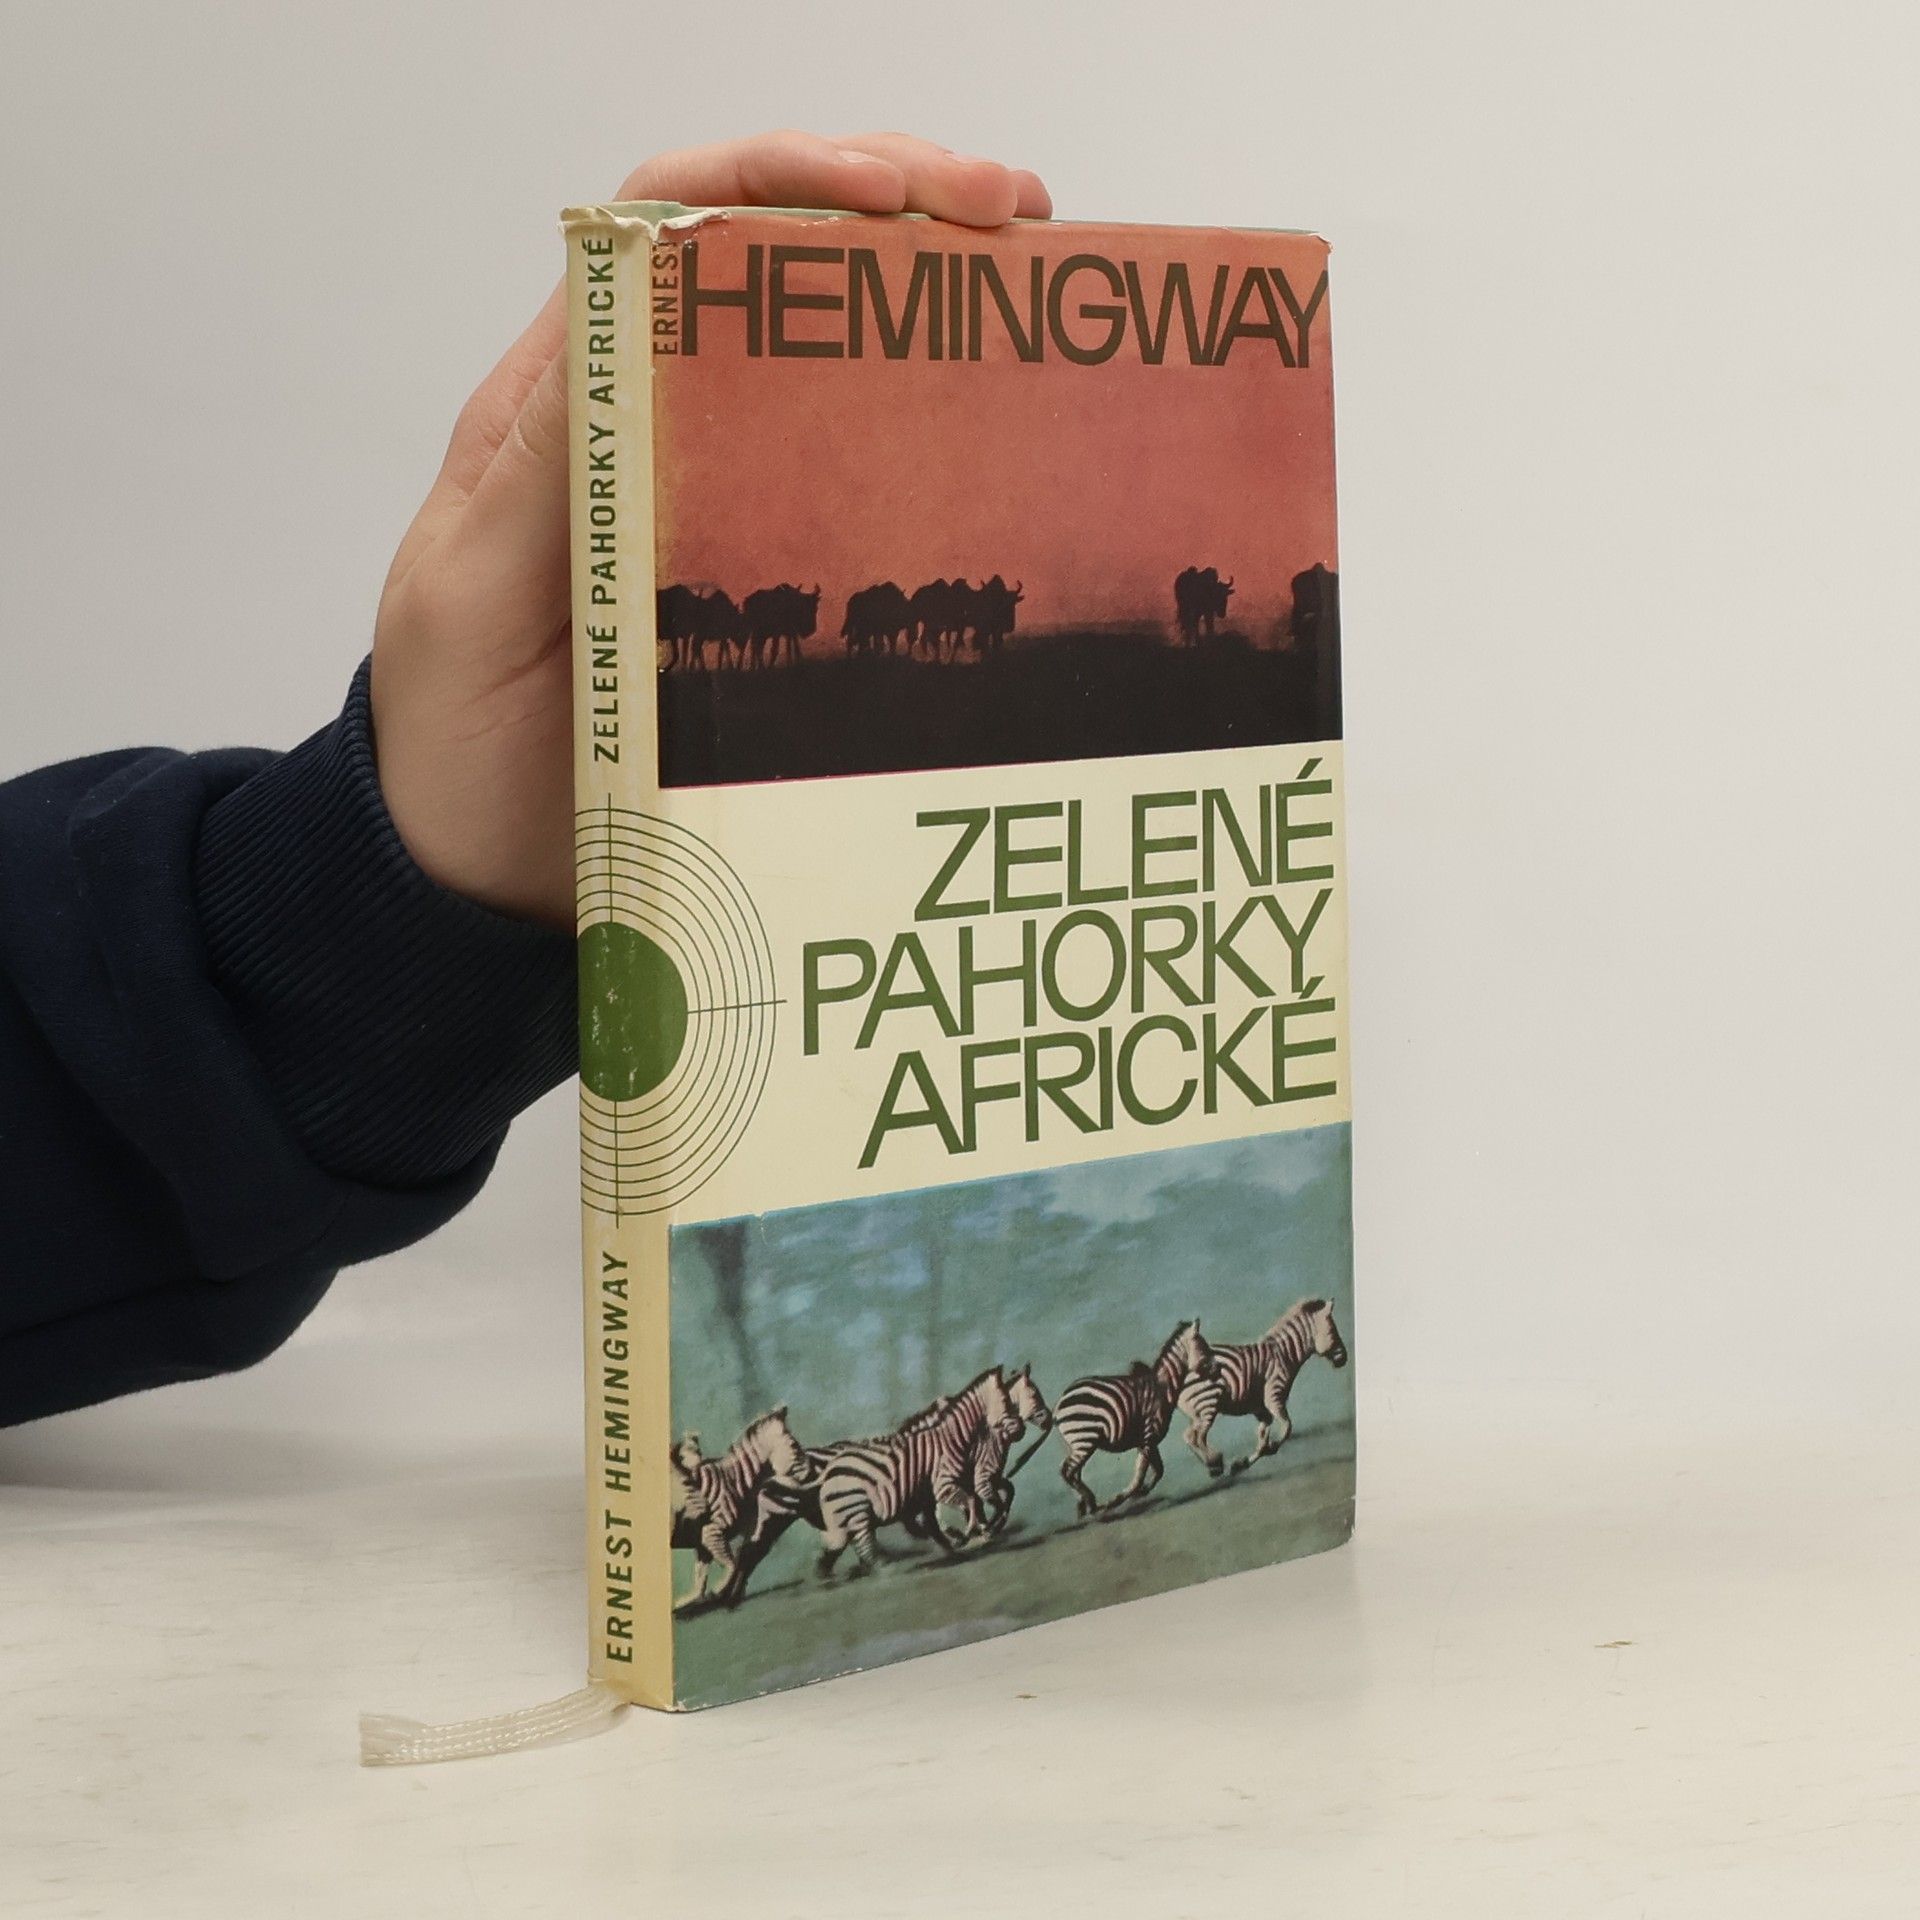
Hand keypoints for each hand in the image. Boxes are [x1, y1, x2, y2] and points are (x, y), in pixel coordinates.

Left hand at [370, 133, 1051, 928]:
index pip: (668, 232)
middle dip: (891, 205)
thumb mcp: (469, 604)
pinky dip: (934, 433)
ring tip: (1032, 280)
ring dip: (927, 296)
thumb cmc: (455, 744)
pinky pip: (857, 485)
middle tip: (1012, 217)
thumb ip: (540, 477)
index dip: (777, 182)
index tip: (893, 196)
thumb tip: (622, 318)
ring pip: (828, 357)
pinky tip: (1007, 423)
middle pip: (771, 264)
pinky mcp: (770, 587)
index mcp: (566, 409)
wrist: (480, 877)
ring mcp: (720, 505)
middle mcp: (651, 430)